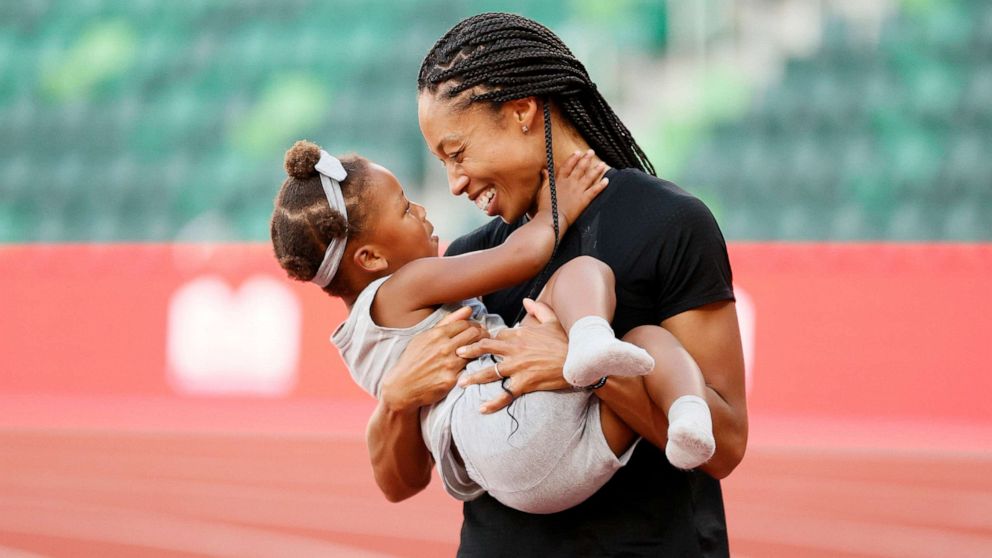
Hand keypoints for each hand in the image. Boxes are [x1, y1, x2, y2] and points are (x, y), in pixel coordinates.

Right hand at [379, 306, 486, 411]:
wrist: (402, 387)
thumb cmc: (413, 360)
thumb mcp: (425, 337)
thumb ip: (448, 322)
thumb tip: (468, 309)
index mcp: (436, 335)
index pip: (465, 324)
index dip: (475, 326)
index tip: (478, 330)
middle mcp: (443, 348)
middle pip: (475, 335)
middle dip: (484, 335)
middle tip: (486, 339)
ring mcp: (448, 364)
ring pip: (475, 351)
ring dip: (482, 350)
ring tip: (482, 351)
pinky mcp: (451, 380)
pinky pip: (469, 369)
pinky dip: (475, 366)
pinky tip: (476, 366)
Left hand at [455, 299, 570, 412]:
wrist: (580, 362)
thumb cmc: (567, 342)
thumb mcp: (553, 321)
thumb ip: (538, 309)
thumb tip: (526, 301)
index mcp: (520, 334)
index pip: (496, 336)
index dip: (486, 339)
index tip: (475, 342)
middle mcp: (515, 349)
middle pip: (486, 349)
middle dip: (468, 351)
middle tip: (456, 354)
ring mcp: (519, 367)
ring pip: (490, 372)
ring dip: (473, 377)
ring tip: (460, 382)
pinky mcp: (524, 383)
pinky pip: (505, 394)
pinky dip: (493, 403)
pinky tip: (481, 408)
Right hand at [535, 149, 608, 230]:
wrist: (552, 218)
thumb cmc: (546, 207)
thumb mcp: (543, 191)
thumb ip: (546, 179)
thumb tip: (545, 170)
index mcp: (560, 181)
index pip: (567, 166)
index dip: (573, 158)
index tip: (578, 152)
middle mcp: (570, 183)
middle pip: (580, 168)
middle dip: (586, 159)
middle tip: (592, 152)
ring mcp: (578, 191)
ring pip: (589, 177)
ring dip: (596, 170)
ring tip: (602, 164)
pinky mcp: (584, 200)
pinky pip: (595, 190)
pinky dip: (601, 185)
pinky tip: (606, 180)